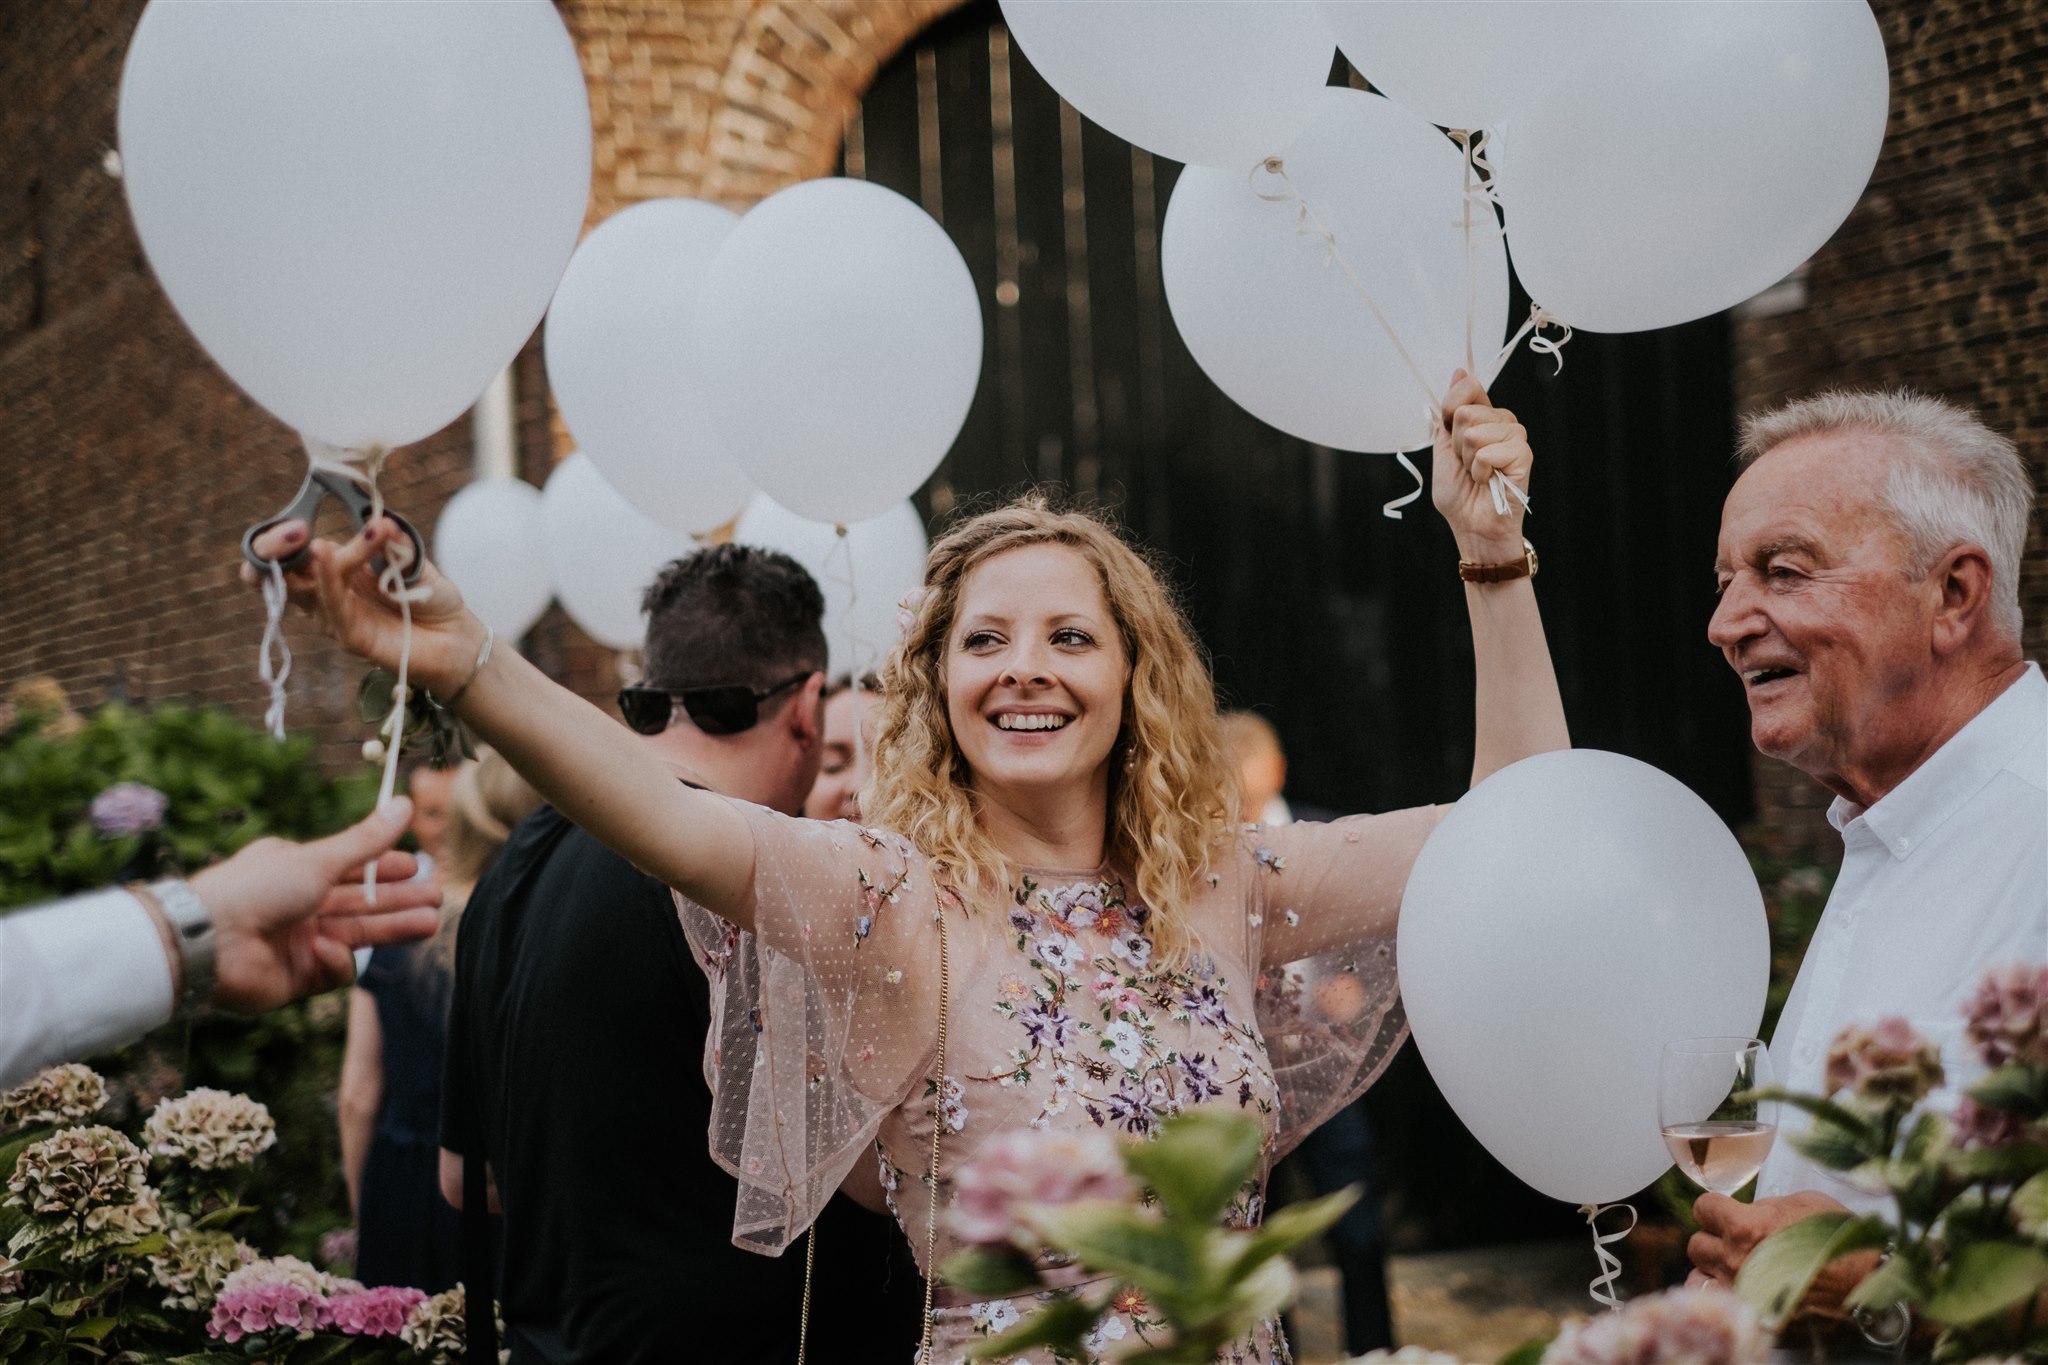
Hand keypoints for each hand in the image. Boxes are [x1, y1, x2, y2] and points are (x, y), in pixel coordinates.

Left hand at [191, 798, 443, 1013]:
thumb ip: (369, 840)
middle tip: (435, 898)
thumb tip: (405, 803)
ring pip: (358, 935)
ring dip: (392, 928)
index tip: (416, 866)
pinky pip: (334, 968)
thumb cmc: (258, 888)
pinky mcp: (298, 977)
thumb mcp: (320, 858)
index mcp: (298, 869)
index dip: (385, 869)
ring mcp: (300, 942)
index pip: (352, 869)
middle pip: (361, 903)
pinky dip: (335, 959)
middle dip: (399, 901)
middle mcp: (299, 904)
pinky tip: (329, 948)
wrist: (210, 943)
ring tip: (429, 924)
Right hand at [239, 515, 481, 694]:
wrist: (457, 638)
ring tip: (330, 539)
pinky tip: (326, 557)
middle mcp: (327, 593)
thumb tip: (380, 520)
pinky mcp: (350, 636)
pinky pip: (332, 606)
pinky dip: (327, 580)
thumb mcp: (413, 560)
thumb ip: (393, 542)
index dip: (283, 534)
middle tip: (293, 529)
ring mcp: (336, 616)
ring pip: (308, 585)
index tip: (298, 517)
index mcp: (337, 569)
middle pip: (280, 572)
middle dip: (273, 548)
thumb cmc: (431, 599)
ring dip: (322, 558)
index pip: (293, 550)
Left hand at [1431, 369, 1531, 563]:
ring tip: (1478, 474)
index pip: (1468, 388)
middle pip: (1466, 412)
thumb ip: (1450, 411)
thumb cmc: (1459, 493)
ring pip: (1475, 432)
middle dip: (1456, 444)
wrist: (1471, 525)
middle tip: (1466, 464)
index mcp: (1483, 416)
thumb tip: (1460, 371)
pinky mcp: (1524, 454)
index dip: (1450, 410)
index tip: (1449, 434)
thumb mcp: (1443, 447)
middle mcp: (1502, 422)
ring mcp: (1515, 437)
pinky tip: (1489, 481)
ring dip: (1468, 459)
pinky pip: (1489, 451)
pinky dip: (1480, 471)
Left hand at [1687, 1190, 1875, 1316]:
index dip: (1714, 1210)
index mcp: (1746, 1227)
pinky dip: (1719, 1298)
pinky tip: (1736, 1291)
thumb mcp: (1805, 1204)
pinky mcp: (1750, 1318)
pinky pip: (1714, 1306)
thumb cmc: (1842, 1241)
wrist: (1871, 1287)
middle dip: (1713, 1240)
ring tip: (1732, 1269)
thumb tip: (1748, 1210)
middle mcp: (1736, 1261)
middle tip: (1732, 1242)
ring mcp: (1741, 1293)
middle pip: (1697, 1244)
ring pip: (1698, 1277)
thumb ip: (1766, 1205)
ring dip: (1711, 1271)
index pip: (1702, 1209)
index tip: (1724, 1213)